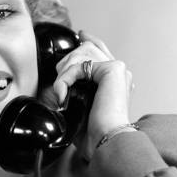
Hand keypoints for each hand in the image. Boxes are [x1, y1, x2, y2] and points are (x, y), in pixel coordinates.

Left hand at [52, 30, 133, 159]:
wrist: (104, 141)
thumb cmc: (93, 133)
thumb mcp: (79, 109)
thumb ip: (74, 93)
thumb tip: (57, 89)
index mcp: (114, 80)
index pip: (101, 50)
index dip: (88, 40)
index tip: (80, 35)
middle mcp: (119, 72)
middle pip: (87, 48)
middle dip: (66, 63)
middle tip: (60, 85)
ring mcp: (118, 69)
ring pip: (82, 53)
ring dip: (64, 73)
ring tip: (62, 93)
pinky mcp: (113, 69)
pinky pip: (79, 65)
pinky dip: (65, 79)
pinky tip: (63, 94)